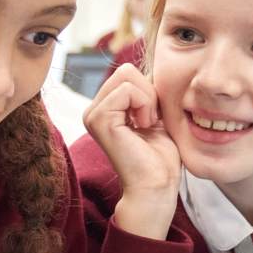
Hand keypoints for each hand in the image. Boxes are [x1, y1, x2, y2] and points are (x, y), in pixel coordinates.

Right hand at [83, 64, 179, 238]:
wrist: (157, 185)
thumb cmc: (160, 157)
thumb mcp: (153, 115)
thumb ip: (145, 92)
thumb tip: (141, 67)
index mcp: (104, 109)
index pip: (128, 73)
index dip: (150, 92)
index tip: (152, 120)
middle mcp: (93, 110)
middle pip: (126, 71)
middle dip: (148, 93)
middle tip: (150, 122)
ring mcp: (92, 115)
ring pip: (127, 77)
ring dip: (147, 101)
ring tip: (146, 126)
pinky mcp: (99, 120)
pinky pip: (127, 90)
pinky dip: (145, 105)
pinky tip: (144, 127)